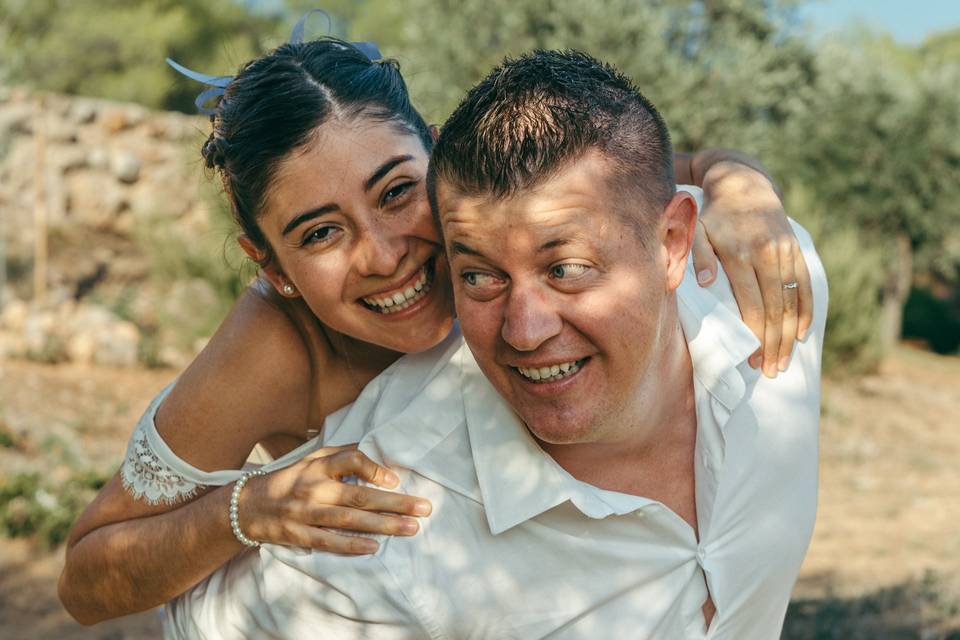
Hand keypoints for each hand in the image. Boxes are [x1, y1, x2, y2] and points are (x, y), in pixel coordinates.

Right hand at [238, 444, 430, 553]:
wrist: (247, 507)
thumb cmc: (289, 480)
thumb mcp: (310, 460)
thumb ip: (340, 454)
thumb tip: (373, 448)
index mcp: (317, 467)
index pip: (349, 460)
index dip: (373, 468)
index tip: (395, 480)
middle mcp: (313, 488)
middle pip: (359, 495)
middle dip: (395, 503)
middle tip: (424, 508)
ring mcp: (306, 514)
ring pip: (350, 520)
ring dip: (383, 525)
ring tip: (411, 528)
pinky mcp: (300, 536)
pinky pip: (330, 542)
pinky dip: (352, 545)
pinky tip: (376, 547)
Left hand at [691, 163, 812, 377]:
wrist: (743, 183)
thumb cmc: (711, 215)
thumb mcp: (696, 230)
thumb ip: (698, 257)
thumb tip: (705, 284)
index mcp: (740, 253)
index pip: (753, 303)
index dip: (754, 334)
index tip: (751, 359)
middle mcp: (767, 253)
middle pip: (775, 308)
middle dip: (773, 343)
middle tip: (769, 372)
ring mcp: (785, 252)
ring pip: (792, 301)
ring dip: (790, 335)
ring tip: (783, 362)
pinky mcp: (796, 250)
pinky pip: (805, 285)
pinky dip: (806, 311)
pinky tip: (802, 334)